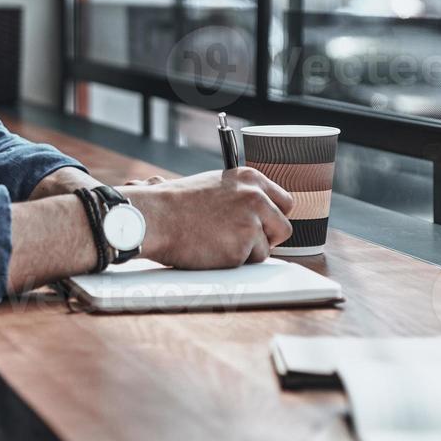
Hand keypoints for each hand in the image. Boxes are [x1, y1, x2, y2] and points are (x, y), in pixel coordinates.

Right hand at [121, 167, 293, 269]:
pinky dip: (233, 261)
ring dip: (246, 252)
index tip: (263, 225)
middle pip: (283, 227)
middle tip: (242, 241)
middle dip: (268, 238)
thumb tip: (264, 215)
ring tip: (217, 241)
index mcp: (250, 178)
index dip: (273, 217)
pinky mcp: (242, 246)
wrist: (155, 218)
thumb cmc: (177, 204)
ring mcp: (251, 222)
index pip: (284, 201)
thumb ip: (242, 196)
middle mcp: (255, 197)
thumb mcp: (216, 186)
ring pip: (266, 248)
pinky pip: (249, 262)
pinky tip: (212, 249)